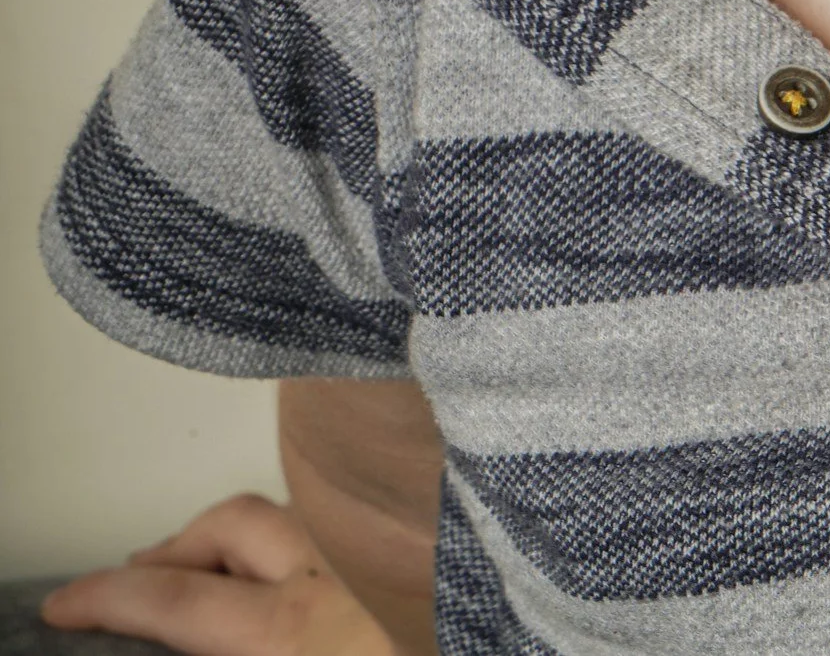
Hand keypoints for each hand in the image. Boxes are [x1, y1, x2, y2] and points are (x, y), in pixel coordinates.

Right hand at [39, 496, 394, 655]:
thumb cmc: (434, 655)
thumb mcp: (287, 649)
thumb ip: (240, 642)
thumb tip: (188, 641)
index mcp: (294, 635)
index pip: (176, 601)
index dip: (107, 600)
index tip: (65, 604)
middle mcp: (342, 579)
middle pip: (231, 527)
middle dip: (174, 548)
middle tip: (134, 581)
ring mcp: (388, 566)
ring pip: (296, 518)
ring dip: (242, 540)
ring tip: (210, 571)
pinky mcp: (429, 568)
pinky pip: (350, 538)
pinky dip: (308, 548)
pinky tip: (303, 581)